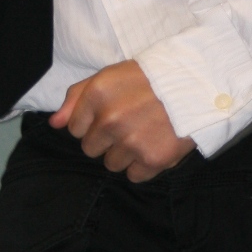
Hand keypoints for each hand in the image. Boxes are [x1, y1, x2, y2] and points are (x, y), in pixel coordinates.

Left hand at [50, 60, 195, 182]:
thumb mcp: (111, 75)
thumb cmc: (152, 78)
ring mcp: (131, 142)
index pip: (75, 129)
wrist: (198, 85)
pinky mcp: (152, 159)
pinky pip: (134, 176)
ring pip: (112, 164)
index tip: (113, 114)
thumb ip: (77, 97)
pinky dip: (144, 166)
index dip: (93, 123)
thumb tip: (54, 123)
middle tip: (131, 124)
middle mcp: (110, 120)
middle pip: (91, 150)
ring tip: (146, 133)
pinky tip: (155, 145)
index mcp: (97, 94)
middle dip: (107, 140)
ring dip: (126, 154)